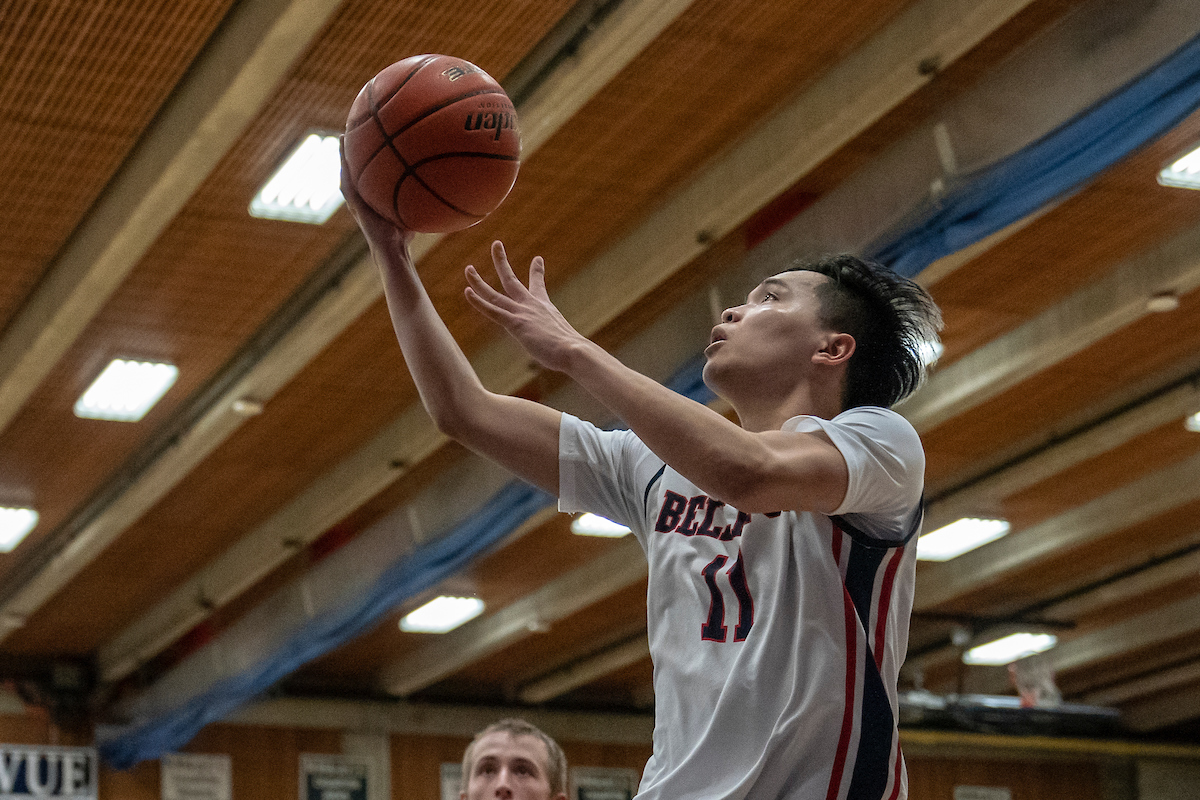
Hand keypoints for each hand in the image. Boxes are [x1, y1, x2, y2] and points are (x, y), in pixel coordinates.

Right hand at [339, 136, 414, 271]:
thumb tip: (441, 185)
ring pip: (348, 174)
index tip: (370, 142)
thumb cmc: (404, 234)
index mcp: (373, 198)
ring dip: (345, 156)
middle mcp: (364, 198)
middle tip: (352, 133)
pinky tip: (344, 156)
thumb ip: (420, 197)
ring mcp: (358, 202)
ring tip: (344, 136)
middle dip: (354, 153)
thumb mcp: (413, 210)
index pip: (369, 175)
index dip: (368, 160)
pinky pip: (348, 184)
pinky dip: (345, 169)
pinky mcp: (356, 206)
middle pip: (356, 171)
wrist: (392, 248)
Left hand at [464, 241, 587, 372]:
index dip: (536, 271)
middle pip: (511, 280)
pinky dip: (479, 301)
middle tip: (496, 244)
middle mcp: (531, 305)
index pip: (538, 285)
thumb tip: (582, 356)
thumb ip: (564, 341)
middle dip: (501, 261)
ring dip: (478, 282)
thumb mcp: (568, 340)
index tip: (537, 259)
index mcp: (545, 307)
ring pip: (494, 294)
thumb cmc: (573, 351)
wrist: (574, 351)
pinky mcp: (516, 324)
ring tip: (468, 268)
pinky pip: (493, 310)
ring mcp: (522, 313)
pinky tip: (467, 292)